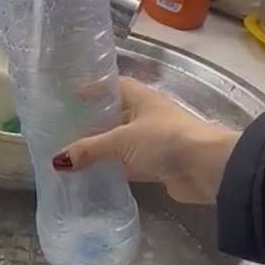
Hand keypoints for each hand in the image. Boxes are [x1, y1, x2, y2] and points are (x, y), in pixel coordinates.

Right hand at [53, 77, 240, 204]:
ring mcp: (153, 142)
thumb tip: (57, 160)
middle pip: (114, 117)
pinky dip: (113, 171)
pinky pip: (128, 165)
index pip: (113, 87)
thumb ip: (90, 149)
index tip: (70, 97)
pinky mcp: (157, 165)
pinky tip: (92, 177)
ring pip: (120, 144)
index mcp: (141, 98)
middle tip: (62, 131)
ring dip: (101, 150)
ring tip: (70, 157)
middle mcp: (146, 116)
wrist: (207, 168)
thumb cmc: (165, 140)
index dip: (94, 90)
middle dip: (92, 124)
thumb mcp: (122, 141)